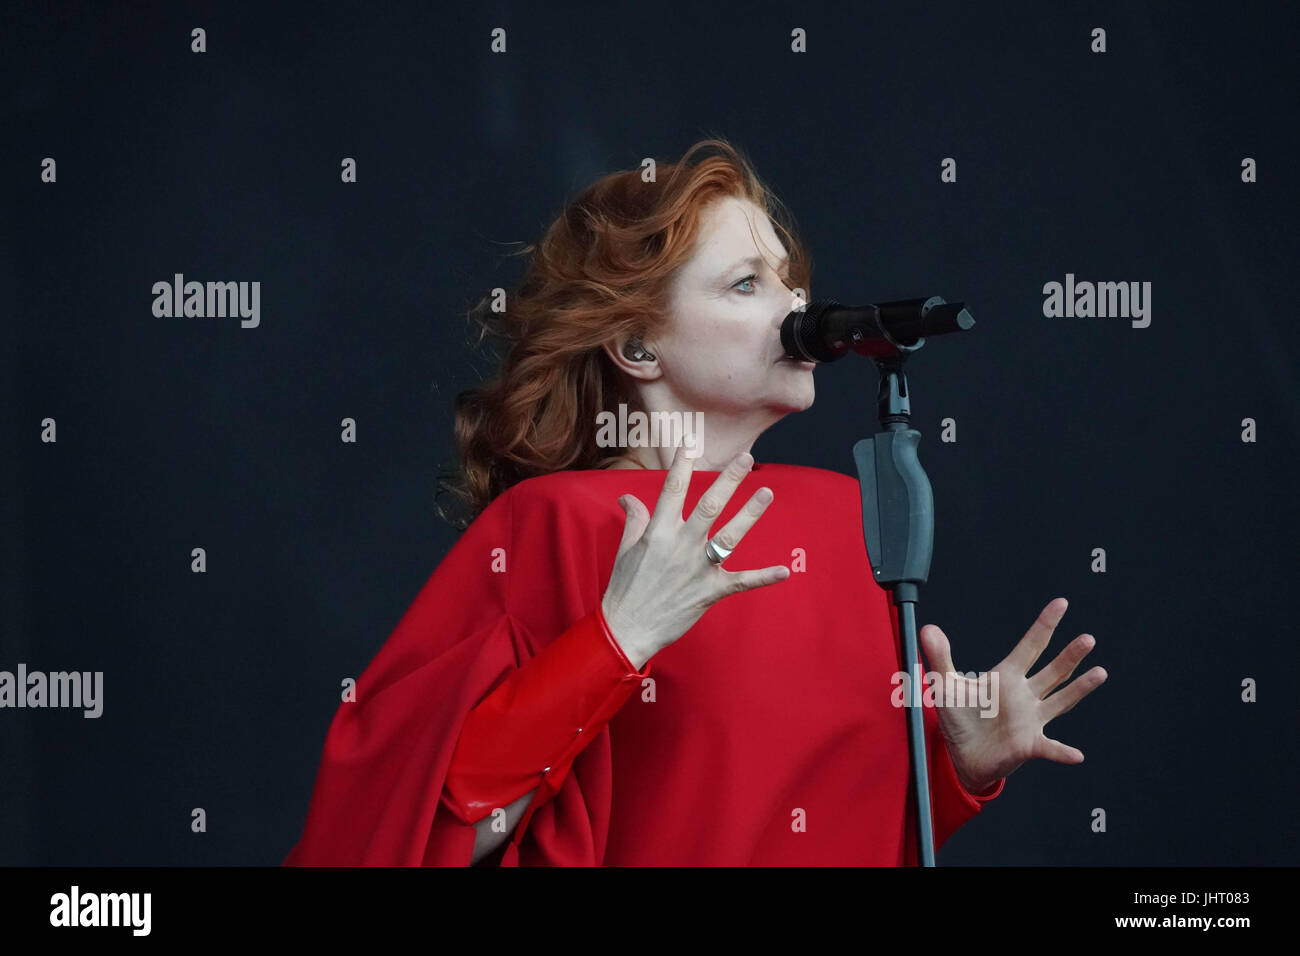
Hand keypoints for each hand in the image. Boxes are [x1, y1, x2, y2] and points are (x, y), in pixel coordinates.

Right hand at [601, 442, 791, 666]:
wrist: (627, 629)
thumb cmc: (624, 588)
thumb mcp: (625, 550)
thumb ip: (634, 520)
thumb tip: (628, 497)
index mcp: (658, 533)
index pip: (672, 490)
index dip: (682, 464)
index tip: (691, 440)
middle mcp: (680, 546)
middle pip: (709, 506)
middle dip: (729, 480)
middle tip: (746, 457)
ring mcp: (697, 569)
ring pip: (729, 536)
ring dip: (750, 513)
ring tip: (767, 492)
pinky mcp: (709, 591)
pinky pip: (741, 582)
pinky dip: (763, 577)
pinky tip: (785, 570)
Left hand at [918, 597, 1107, 794]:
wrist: (962, 756)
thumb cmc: (960, 719)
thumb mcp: (945, 685)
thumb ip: (939, 657)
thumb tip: (928, 628)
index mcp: (1006, 676)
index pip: (1030, 645)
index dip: (1044, 624)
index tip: (1061, 603)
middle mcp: (1024, 695)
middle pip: (1052, 670)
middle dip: (1069, 655)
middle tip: (1087, 639)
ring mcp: (1030, 720)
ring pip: (1060, 700)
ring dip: (1080, 688)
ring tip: (1100, 672)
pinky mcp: (1028, 745)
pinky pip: (1049, 748)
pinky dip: (1062, 752)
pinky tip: (1076, 755)